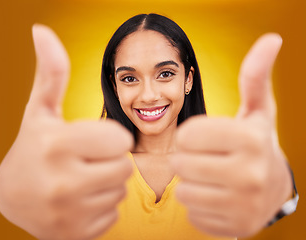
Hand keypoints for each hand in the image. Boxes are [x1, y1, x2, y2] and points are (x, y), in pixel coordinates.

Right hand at [0, 25, 132, 239]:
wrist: (12, 197)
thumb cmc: (33, 148)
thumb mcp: (41, 110)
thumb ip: (51, 72)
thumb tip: (42, 30)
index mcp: (56, 145)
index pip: (121, 141)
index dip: (112, 138)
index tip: (94, 140)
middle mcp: (61, 183)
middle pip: (124, 167)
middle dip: (111, 161)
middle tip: (87, 160)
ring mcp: (68, 214)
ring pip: (119, 191)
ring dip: (107, 183)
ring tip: (81, 179)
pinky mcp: (75, 234)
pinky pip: (111, 215)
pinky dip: (101, 207)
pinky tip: (79, 200)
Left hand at [171, 34, 291, 237]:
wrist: (274, 188)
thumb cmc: (255, 144)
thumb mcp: (256, 111)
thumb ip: (255, 77)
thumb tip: (271, 39)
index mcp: (250, 139)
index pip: (187, 135)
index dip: (189, 135)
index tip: (201, 138)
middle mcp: (250, 174)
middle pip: (182, 164)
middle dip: (187, 159)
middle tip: (204, 158)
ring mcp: (244, 206)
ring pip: (185, 191)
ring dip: (191, 182)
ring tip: (210, 177)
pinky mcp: (235, 228)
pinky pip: (193, 214)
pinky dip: (199, 205)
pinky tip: (216, 196)